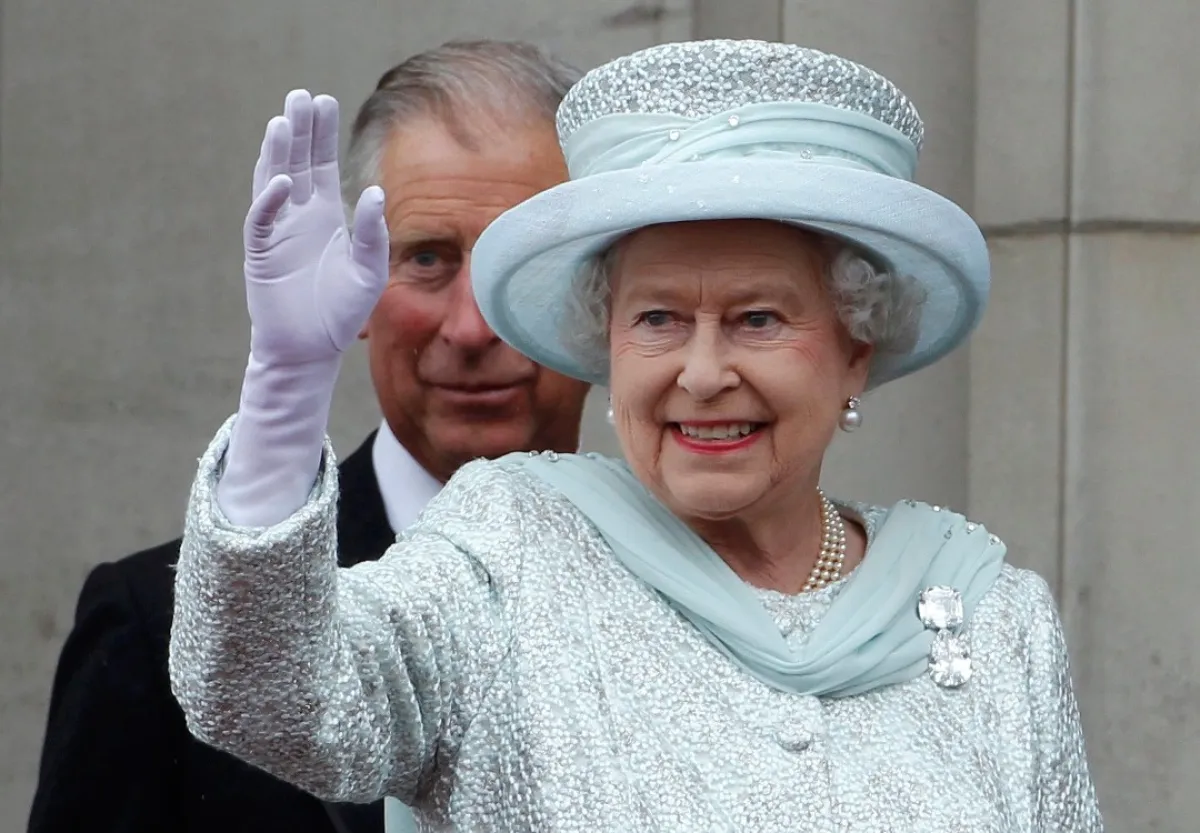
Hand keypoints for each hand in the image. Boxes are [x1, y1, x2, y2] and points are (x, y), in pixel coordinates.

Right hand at [243, 90, 388, 367]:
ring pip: (274, 181)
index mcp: (326, 215)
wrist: (310, 350)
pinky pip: (262, 220)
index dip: (321, 134)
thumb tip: (376, 193)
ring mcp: (277, 231)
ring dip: (277, 153)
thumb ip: (374, 235)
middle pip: (298, 162)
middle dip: (299, 130)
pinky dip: (271, 200)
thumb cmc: (341, 313)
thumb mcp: (369, 273)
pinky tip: (284, 182)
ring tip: (283, 122)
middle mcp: (299, 216)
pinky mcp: (261, 253)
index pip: (322, 164)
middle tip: (301, 96)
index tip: (323, 100)